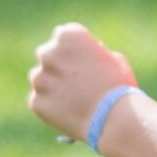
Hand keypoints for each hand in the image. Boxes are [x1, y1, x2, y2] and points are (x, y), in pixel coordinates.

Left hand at [29, 23, 137, 142]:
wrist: (113, 120)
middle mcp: (48, 53)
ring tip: (73, 100)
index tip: (83, 62)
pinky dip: (51, 107)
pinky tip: (69, 113)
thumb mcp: (116, 62)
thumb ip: (96, 54)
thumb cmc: (119, 90)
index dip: (74, 51)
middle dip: (58, 66)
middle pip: (48, 55)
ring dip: (52, 86)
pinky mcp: (36, 101)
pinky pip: (40, 102)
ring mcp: (40, 78)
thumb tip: (87, 58)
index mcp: (68, 36)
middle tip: (75, 82)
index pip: (63, 37)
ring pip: (41, 79)